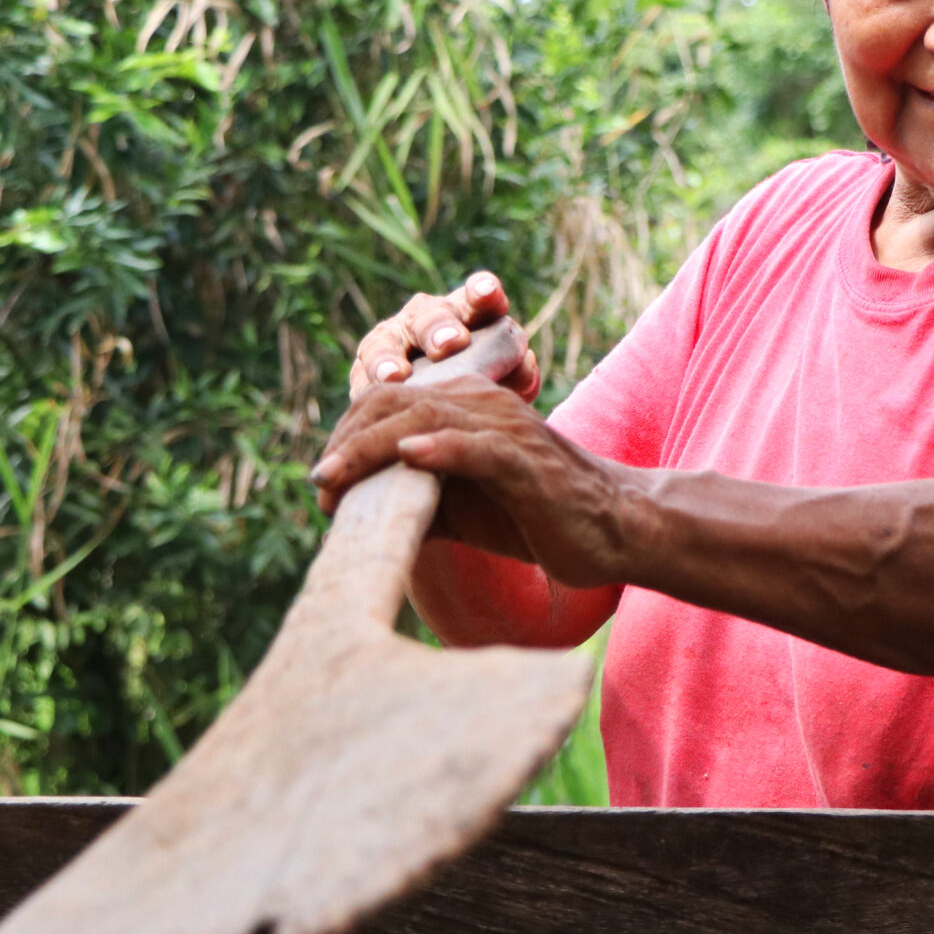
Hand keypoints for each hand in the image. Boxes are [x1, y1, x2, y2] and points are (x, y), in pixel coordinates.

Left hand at [311, 379, 645, 590]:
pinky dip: (440, 452)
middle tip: (317, 485)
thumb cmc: (538, 518)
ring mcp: (506, 429)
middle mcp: (481, 404)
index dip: (346, 438)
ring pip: (425, 421)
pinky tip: (407, 461)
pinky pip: (477, 448)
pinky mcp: (528, 461)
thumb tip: (359, 514)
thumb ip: (418, 499)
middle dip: (347, 443)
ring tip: (334, 479)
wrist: (616, 529)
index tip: (322, 482)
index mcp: (464, 407)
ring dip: (371, 450)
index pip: (387, 404)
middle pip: (395, 404)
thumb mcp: (465, 507)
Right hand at [348, 272, 541, 401]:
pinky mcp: (365, 371)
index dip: (482, 292)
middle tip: (451, 344)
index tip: (488, 293)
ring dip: (390, 359)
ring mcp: (392, 342)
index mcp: (468, 315)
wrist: (442, 418)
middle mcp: (427, 320)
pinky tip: (373, 394)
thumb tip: (526, 367)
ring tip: (397, 376)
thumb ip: (517, 374)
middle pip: (430, 316)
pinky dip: (367, 385)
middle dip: (439, 328)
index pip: (477, 298)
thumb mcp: (505, 383)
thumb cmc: (484, 390)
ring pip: (385, 343)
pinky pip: (362, 376)